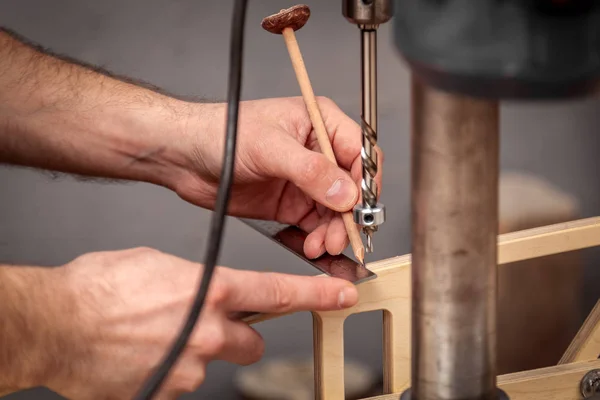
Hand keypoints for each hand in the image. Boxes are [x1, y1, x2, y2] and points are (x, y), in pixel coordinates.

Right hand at [46, 247, 357, 398]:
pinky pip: (184, 380)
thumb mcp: (157, 263)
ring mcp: (191, 366)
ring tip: (161, 337)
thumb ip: (194, 277)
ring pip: (216, 362)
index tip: (341, 294)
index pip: (278, 292)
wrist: (56, 325)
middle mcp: (209, 331)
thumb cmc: (100, 287)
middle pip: (252, 340)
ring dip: (199, 352)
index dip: (316, 294)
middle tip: (209, 325)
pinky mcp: (170, 391)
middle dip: (238, 334)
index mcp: (211, 290)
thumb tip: (203, 286)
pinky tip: (146, 355)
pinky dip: (173, 369)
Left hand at [175, 97, 382, 258]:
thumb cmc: (223, 132)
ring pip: (336, 211)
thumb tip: (345, 193)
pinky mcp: (291, 203)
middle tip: (340, 236)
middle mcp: (318, 152)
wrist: (186, 156)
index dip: (364, 182)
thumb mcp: (270, 147)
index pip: (360, 153)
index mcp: (320, 123)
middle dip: (348, 215)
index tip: (359, 207)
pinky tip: (312, 246)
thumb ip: (310, 171)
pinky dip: (317, 238)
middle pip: (351, 188)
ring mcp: (305, 180)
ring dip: (333, 231)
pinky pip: (315, 224)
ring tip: (322, 246)